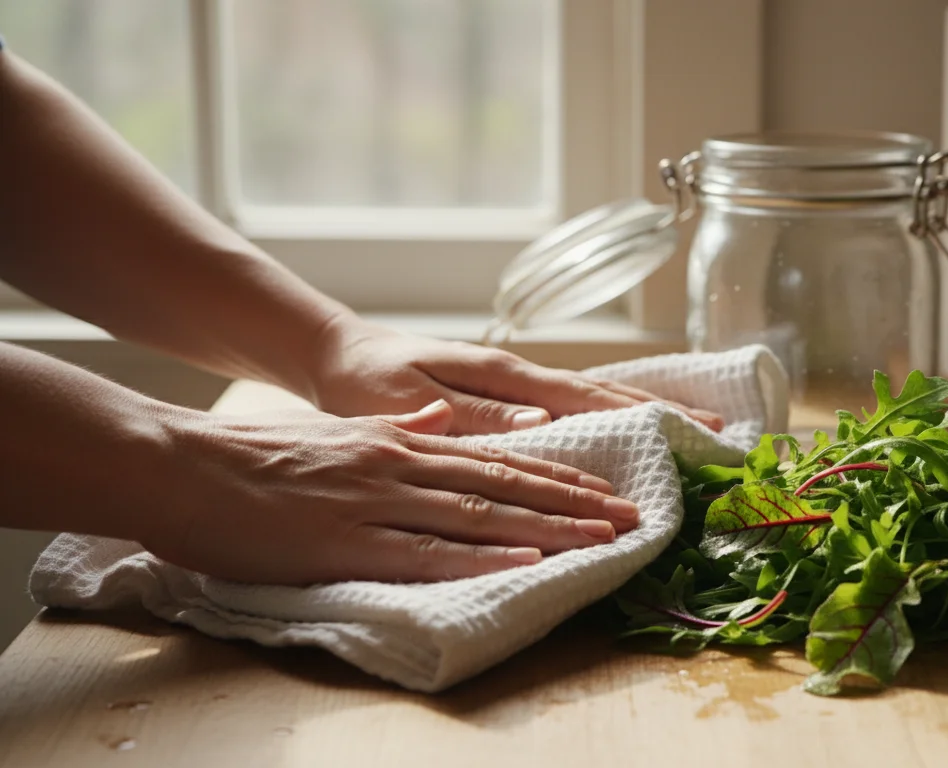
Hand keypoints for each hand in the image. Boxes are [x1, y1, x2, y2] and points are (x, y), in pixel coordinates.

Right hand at [143, 400, 638, 584]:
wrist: (183, 464)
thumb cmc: (256, 456)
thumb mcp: (340, 433)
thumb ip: (397, 431)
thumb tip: (443, 423)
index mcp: (401, 441)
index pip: (496, 457)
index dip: (556, 475)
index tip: (603, 489)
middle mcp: (401, 464)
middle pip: (505, 483)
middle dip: (574, 501)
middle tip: (629, 517)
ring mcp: (376, 501)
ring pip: (480, 514)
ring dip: (547, 527)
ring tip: (599, 539)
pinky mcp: (346, 541)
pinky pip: (426, 550)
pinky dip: (480, 555)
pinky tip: (525, 558)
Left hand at [305, 319, 723, 434]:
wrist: (339, 355)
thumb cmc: (367, 383)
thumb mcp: (409, 401)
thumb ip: (475, 413)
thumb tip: (543, 421)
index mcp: (504, 375)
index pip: (586, 396)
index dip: (639, 415)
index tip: (688, 428)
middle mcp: (521, 375)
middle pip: (605, 392)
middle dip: (661, 409)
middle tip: (718, 428)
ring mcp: (519, 381)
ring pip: (594, 395)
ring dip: (644, 409)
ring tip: (695, 421)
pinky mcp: (509, 392)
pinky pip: (571, 403)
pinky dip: (608, 410)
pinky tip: (629, 421)